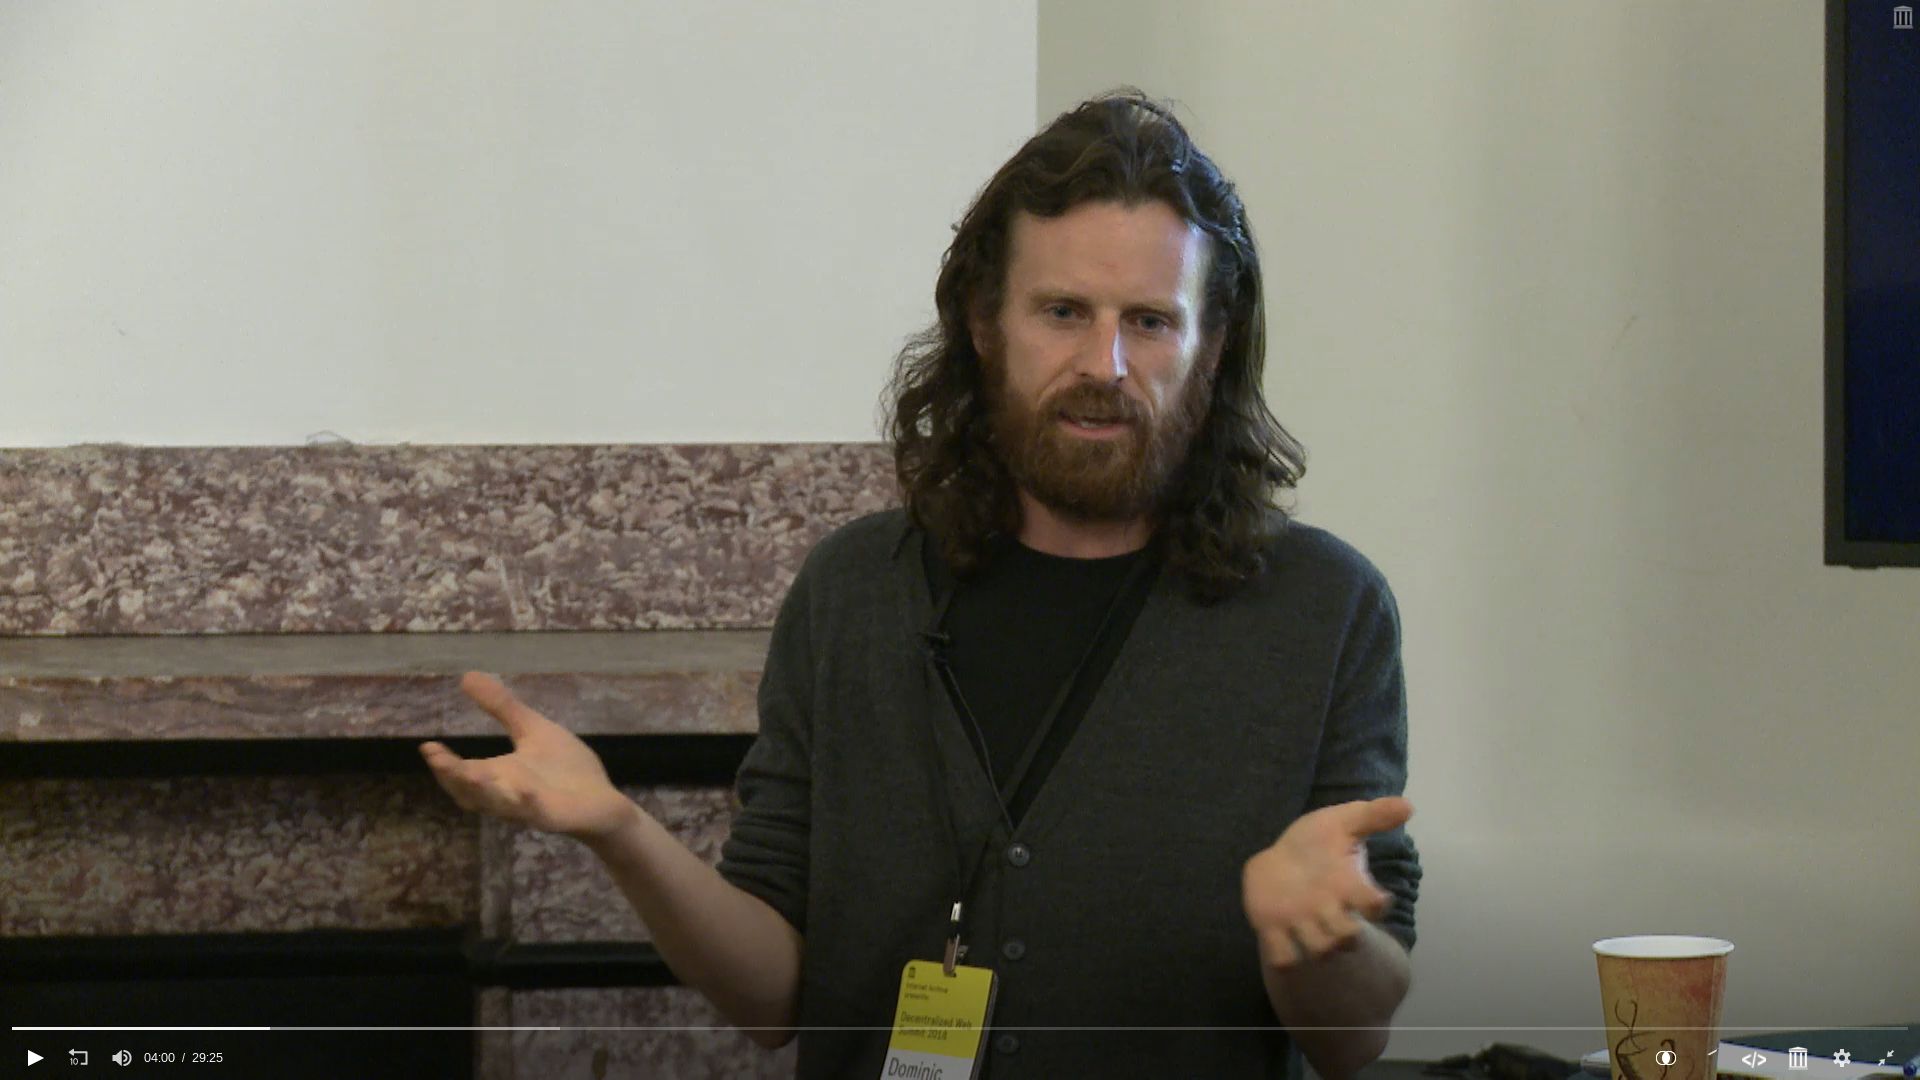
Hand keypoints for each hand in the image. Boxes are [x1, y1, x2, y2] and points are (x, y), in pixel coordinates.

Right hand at [419, 671, 636, 843]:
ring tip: (471, 773)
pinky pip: (538, 812)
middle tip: (438, 760)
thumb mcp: (531, 730)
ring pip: (500, 805)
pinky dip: (529, 803)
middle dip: (455, 778)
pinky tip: (524, 788)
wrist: (602, 801)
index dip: (444, 764)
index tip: (427, 746)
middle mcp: (507, 795)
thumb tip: (466, 676)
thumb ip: (502, 707)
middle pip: (473, 793)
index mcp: (499, 776)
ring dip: (485, 791)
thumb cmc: (564, 768)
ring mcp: (530, 808)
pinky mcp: (555, 817)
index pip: (464, 773)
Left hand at [1242, 796, 1412, 968]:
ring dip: (1314, 944)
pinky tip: (1275, 933)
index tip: (1373, 894)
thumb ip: (1374, 815)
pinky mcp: (1275, 932)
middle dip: (1344, 932)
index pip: (1374, 905)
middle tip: (1329, 907)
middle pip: (1348, 939)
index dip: (1376, 904)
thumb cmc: (1317, 843)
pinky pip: (1283, 957)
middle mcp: (1330, 913)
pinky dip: (1282, 956)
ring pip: (1319, 951)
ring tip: (1300, 919)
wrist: (1279, 860)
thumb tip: (1408, 805)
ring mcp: (1303, 925)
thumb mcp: (1343, 822)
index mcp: (1349, 888)